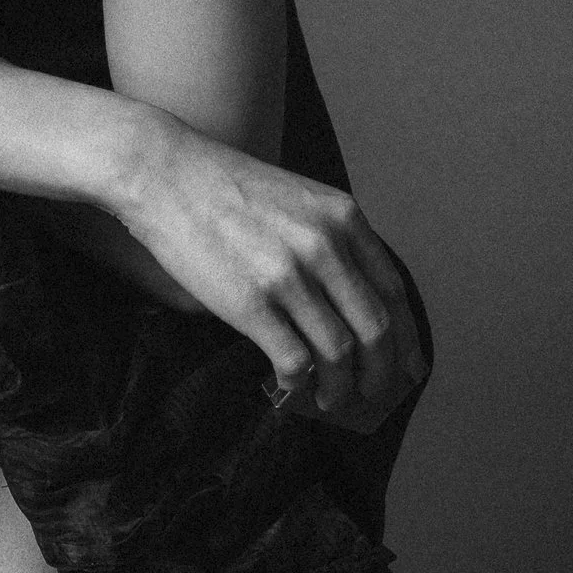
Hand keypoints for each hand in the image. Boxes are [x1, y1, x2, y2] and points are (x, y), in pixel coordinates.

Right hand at [114, 116, 426, 430]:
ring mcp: (289, 275)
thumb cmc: (222, 185)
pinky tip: (291, 388)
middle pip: (376, 329)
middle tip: (372, 395)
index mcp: (343, 218)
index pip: (393, 291)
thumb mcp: (297, 197)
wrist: (163, 172)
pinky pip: (294, 360)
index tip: (409, 367)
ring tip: (330, 400)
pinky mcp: (251, 302)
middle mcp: (325, 246)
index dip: (407, 338)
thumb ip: (330, 238)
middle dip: (381, 373)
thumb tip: (350, 301)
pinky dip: (299, 384)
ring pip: (339, 353)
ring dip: (340, 387)